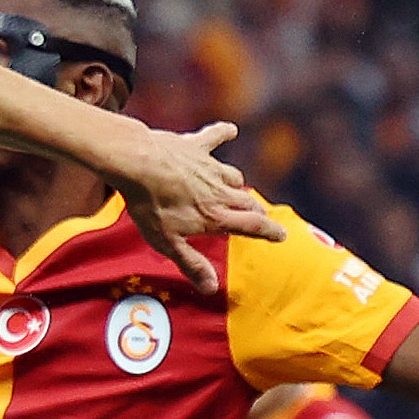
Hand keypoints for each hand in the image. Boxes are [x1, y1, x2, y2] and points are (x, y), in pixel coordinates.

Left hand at [109, 122, 283, 294]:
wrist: (137, 162)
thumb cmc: (150, 204)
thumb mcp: (168, 242)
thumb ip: (192, 264)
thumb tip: (211, 288)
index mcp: (215, 216)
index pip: (253, 225)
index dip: (270, 231)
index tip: (282, 235)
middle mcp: (219, 191)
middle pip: (247, 201)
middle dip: (255, 211)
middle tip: (259, 217)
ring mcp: (208, 167)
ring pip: (233, 176)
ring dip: (237, 184)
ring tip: (237, 189)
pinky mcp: (195, 146)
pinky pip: (214, 137)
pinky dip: (223, 134)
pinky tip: (231, 129)